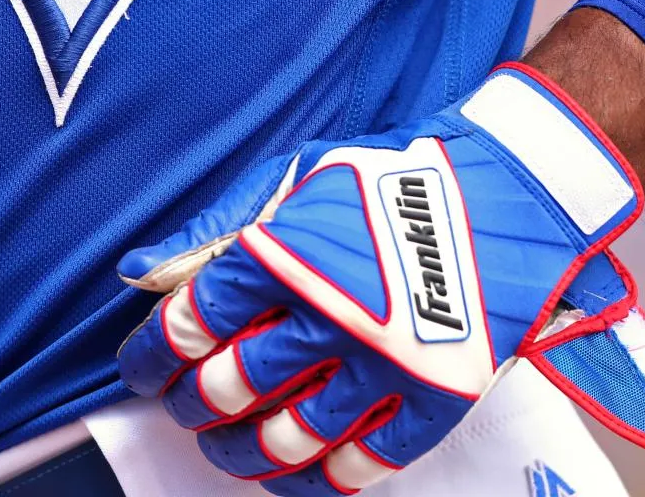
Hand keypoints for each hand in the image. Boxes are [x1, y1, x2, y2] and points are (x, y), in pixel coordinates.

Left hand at [118, 63, 644, 495]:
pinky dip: (316, 478)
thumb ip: (211, 228)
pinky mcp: (435, 398)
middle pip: (229, 388)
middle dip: (191, 404)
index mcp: (282, 254)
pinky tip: (291, 472)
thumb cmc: (390, 178)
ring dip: (240, 451)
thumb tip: (138, 271)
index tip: (142, 370)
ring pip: (287, 436)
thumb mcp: (290, 177)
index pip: (189, 326)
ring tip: (225, 446)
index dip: (151, 358)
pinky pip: (363, 463)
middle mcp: (327, 314)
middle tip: (185, 404)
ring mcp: (383, 363)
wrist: (506, 191)